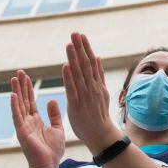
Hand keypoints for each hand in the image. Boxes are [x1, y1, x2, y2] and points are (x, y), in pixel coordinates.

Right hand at [10, 70, 65, 167]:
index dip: (28, 88)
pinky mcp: (22, 132)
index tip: (26, 76)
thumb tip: (50, 99)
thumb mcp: (57, 128)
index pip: (30, 101)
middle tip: (19, 72)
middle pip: (23, 100)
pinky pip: (17, 117)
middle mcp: (27, 122)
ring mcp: (23, 126)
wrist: (49, 166)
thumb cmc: (53, 151)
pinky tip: (13, 95)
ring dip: (16, 92)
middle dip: (21, 86)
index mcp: (36, 121)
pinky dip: (14, 106)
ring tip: (14, 78)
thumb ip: (54, 114)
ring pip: (18, 105)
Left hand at [62, 33, 117, 154]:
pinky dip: (69, 77)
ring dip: (74, 57)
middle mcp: (92, 87)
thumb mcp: (102, 92)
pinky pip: (72, 89)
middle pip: (85, 64)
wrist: (101, 134)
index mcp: (96, 84)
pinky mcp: (77, 104)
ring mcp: (85, 95)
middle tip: (74, 33)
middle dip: (80, 47)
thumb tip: (97, 57)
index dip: (85, 48)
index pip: (90, 62)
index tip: (80, 35)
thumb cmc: (98, 115)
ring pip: (79, 73)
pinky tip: (66, 65)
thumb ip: (99, 75)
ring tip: (70, 43)